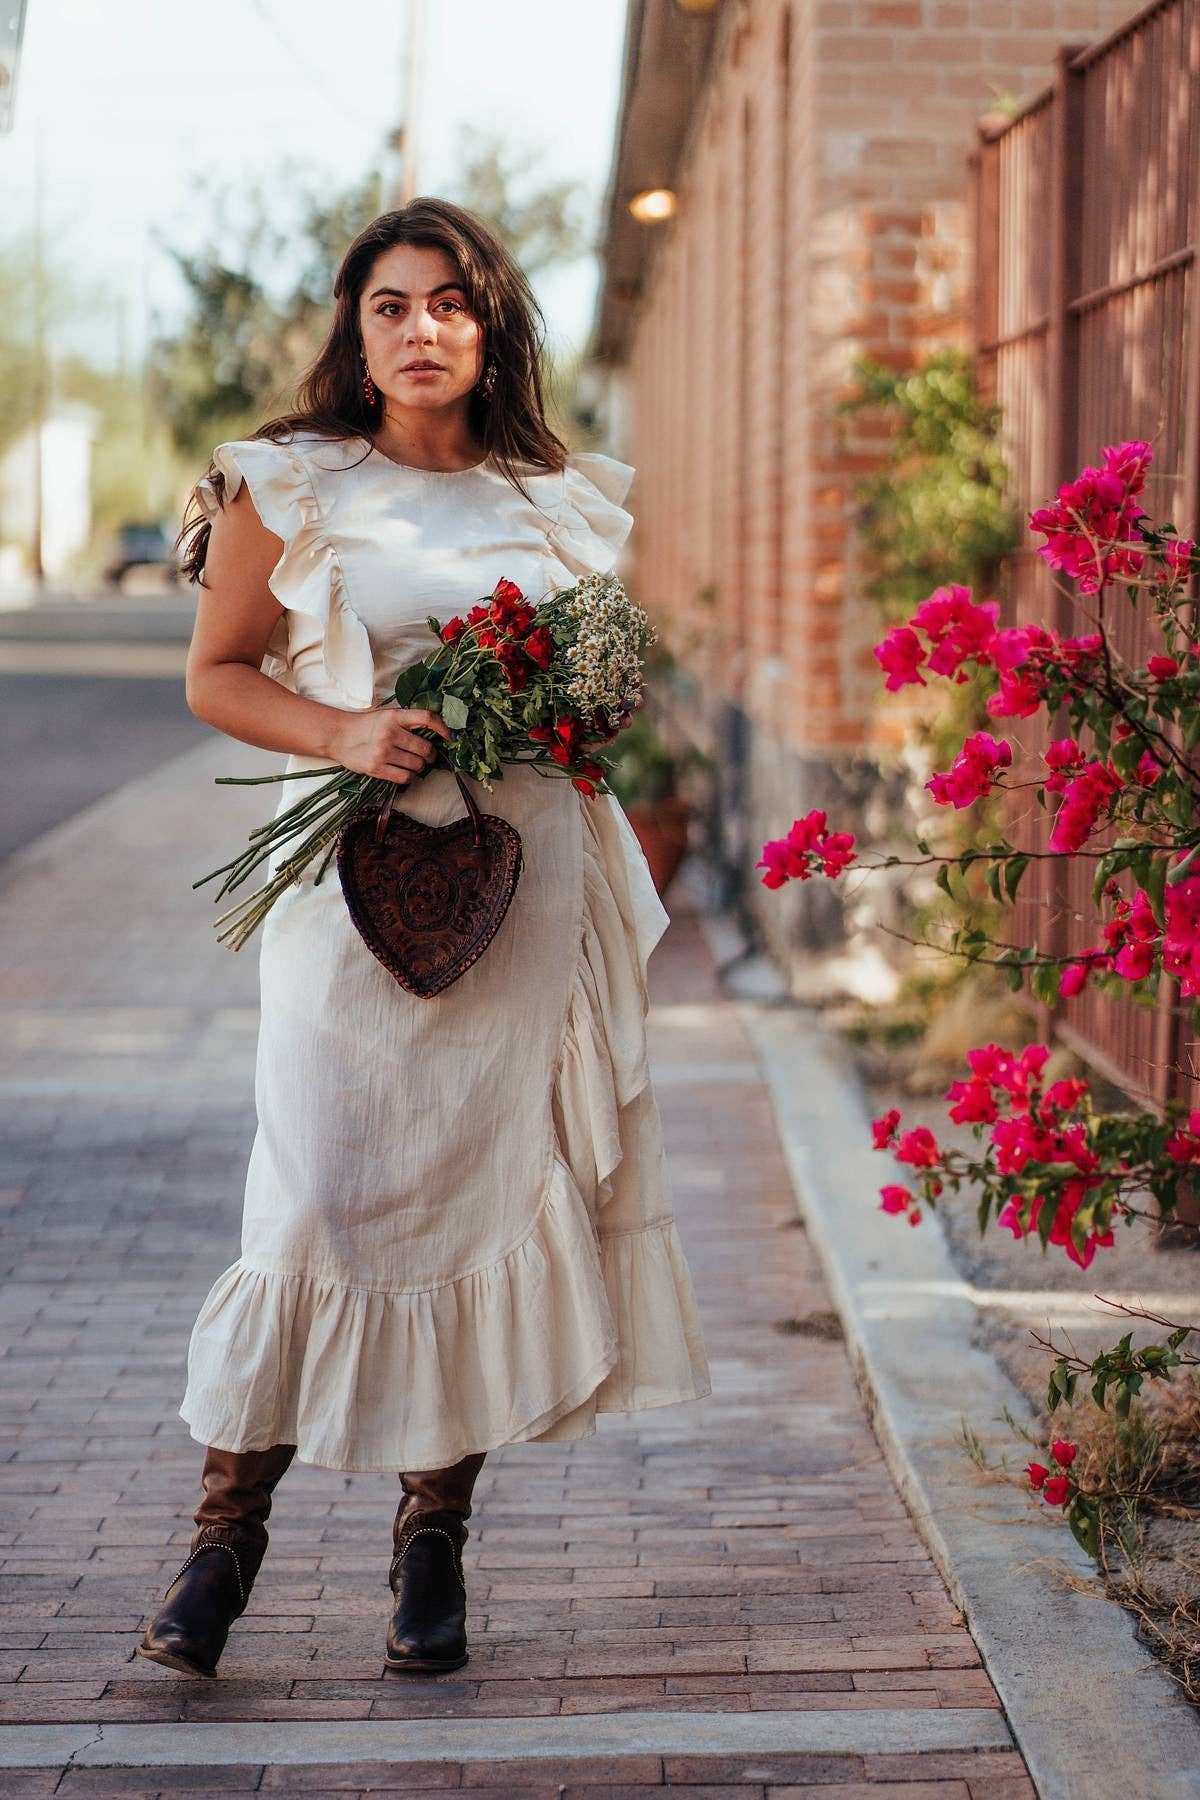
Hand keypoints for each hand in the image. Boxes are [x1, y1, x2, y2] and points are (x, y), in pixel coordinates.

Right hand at [329, 707, 452, 784]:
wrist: (339, 736)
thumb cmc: (367, 727)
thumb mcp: (386, 716)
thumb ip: (407, 722)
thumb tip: (436, 734)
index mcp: (394, 716)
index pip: (427, 718)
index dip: (443, 728)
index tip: (450, 737)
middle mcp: (389, 732)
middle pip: (425, 748)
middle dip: (430, 755)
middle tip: (426, 755)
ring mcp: (382, 751)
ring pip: (417, 765)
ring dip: (420, 767)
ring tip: (412, 763)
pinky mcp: (376, 768)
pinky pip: (405, 777)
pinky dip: (410, 777)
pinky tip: (405, 772)